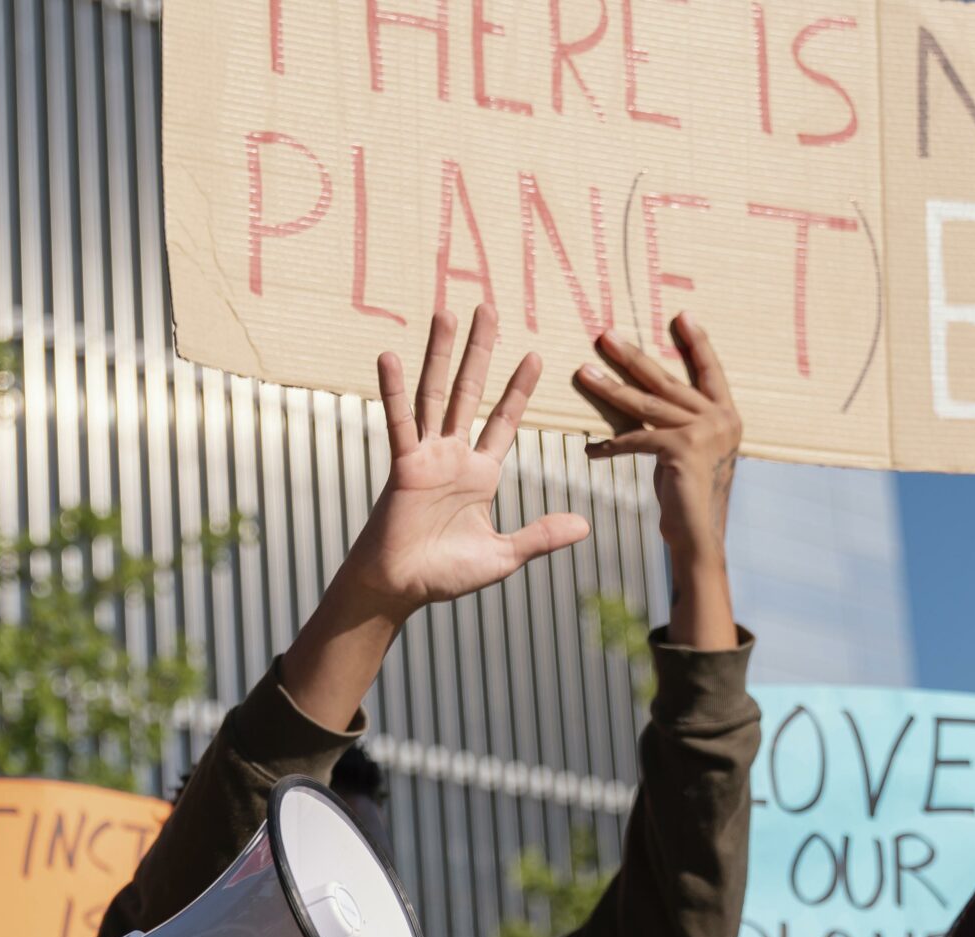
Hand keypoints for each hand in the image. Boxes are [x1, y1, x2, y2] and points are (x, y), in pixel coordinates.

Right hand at [340, 306, 590, 620]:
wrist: (400, 589)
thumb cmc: (444, 575)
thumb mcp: (502, 556)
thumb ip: (540, 536)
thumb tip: (584, 526)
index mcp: (480, 474)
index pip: (504, 421)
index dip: (519, 389)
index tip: (536, 355)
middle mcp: (453, 456)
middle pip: (470, 391)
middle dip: (481, 350)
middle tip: (488, 308)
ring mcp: (426, 456)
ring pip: (436, 394)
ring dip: (441, 354)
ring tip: (447, 313)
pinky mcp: (402, 465)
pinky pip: (399, 422)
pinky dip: (393, 390)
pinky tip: (389, 357)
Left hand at [576, 314, 742, 555]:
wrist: (699, 539)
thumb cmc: (689, 499)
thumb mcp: (686, 454)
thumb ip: (676, 425)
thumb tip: (642, 402)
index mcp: (727, 416)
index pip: (710, 371)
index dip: (696, 344)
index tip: (682, 316)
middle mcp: (721, 419)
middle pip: (667, 380)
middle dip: (632, 357)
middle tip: (604, 336)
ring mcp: (705, 433)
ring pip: (647, 404)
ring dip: (610, 388)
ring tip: (583, 372)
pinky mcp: (683, 450)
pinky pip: (637, 439)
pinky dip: (610, 446)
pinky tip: (590, 450)